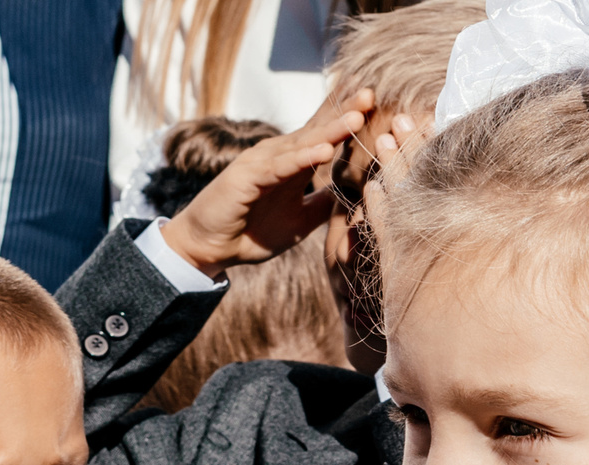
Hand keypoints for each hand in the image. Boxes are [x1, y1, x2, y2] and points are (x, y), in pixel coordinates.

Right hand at [160, 93, 373, 278]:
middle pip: (317, 130)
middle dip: (345, 112)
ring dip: (330, 130)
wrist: (211, 248)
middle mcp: (278, 157)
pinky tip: (324, 151)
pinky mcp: (247, 177)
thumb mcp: (300, 222)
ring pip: (302, 143)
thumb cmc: (252, 233)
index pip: (324, 136)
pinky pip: (280, 167)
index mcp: (293, 165)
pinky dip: (302, 158)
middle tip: (373, 93)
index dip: (348, 120)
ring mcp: (262, 163)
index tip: (377, 106)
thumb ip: (322, 205)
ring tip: (358, 117)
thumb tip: (349, 195)